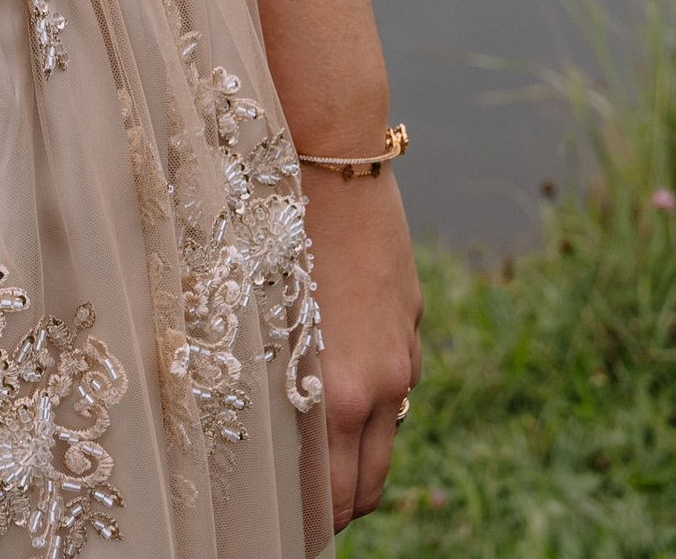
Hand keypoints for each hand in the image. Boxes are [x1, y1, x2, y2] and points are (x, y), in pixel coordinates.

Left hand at [301, 170, 420, 524]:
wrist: (333, 154)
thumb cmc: (276, 227)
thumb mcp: (264, 317)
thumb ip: (276, 387)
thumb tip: (269, 438)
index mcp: (339, 392)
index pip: (338, 495)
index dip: (317, 522)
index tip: (293, 531)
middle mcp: (382, 382)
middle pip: (373, 482)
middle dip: (343, 507)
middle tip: (308, 515)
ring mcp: (404, 350)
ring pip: (391, 433)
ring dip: (362, 456)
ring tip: (322, 461)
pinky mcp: (412, 318)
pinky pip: (398, 380)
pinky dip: (375, 399)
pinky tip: (340, 383)